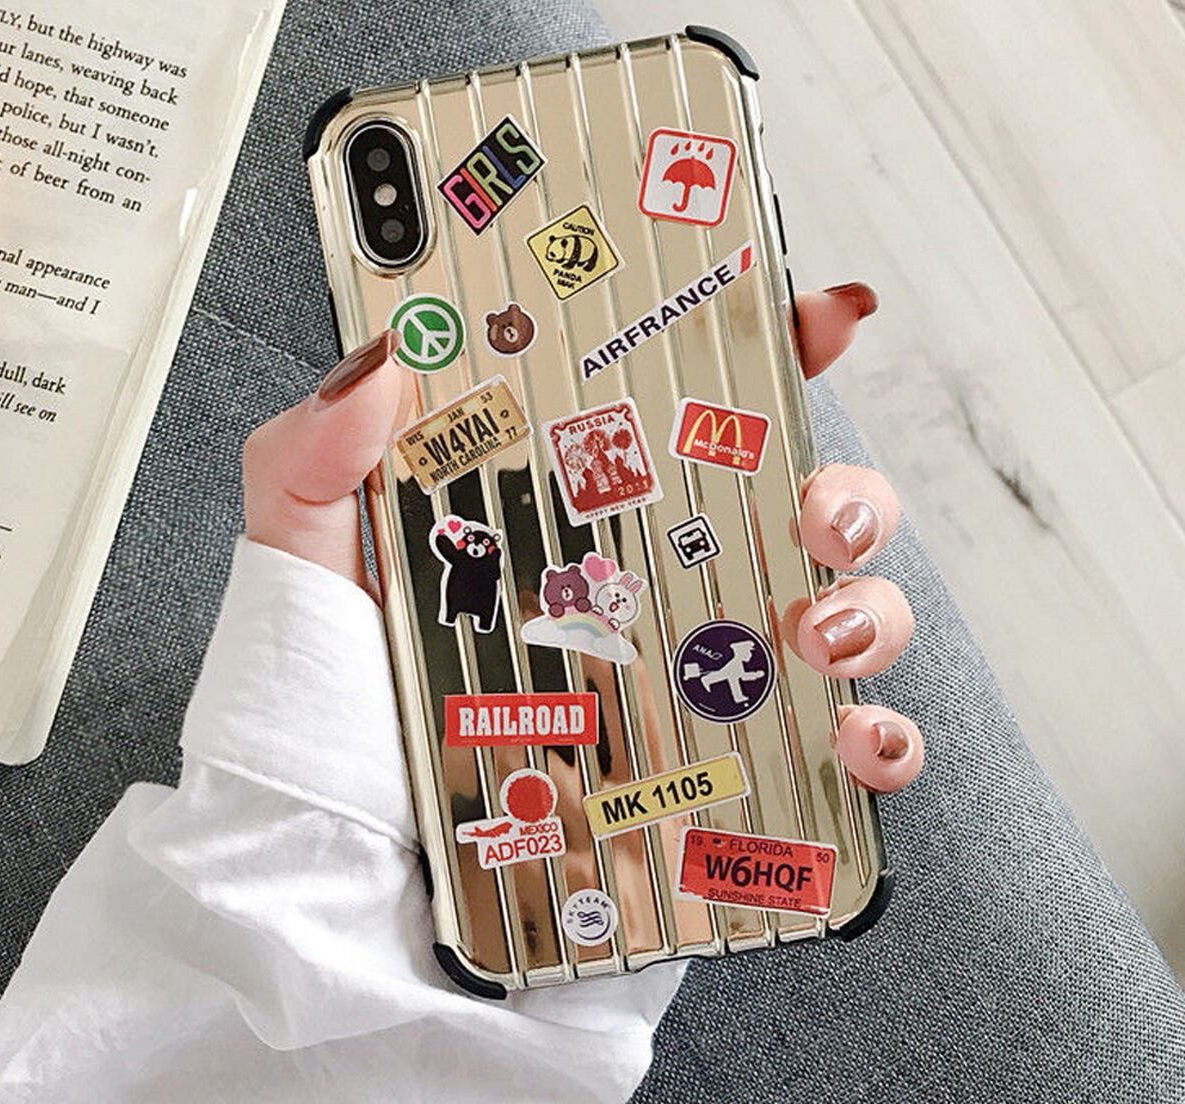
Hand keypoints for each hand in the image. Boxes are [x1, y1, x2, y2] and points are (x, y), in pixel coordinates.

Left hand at [243, 282, 921, 792]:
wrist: (345, 869)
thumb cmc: (329, 712)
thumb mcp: (304, 559)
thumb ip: (317, 452)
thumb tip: (381, 359)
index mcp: (572, 512)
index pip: (686, 410)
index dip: (763, 350)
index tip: (810, 316)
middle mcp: (650, 587)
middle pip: (794, 505)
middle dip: (845, 488)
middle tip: (815, 506)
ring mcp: (695, 681)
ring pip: (841, 615)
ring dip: (866, 609)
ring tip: (813, 631)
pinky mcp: (720, 777)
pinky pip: (837, 754)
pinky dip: (879, 742)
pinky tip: (852, 735)